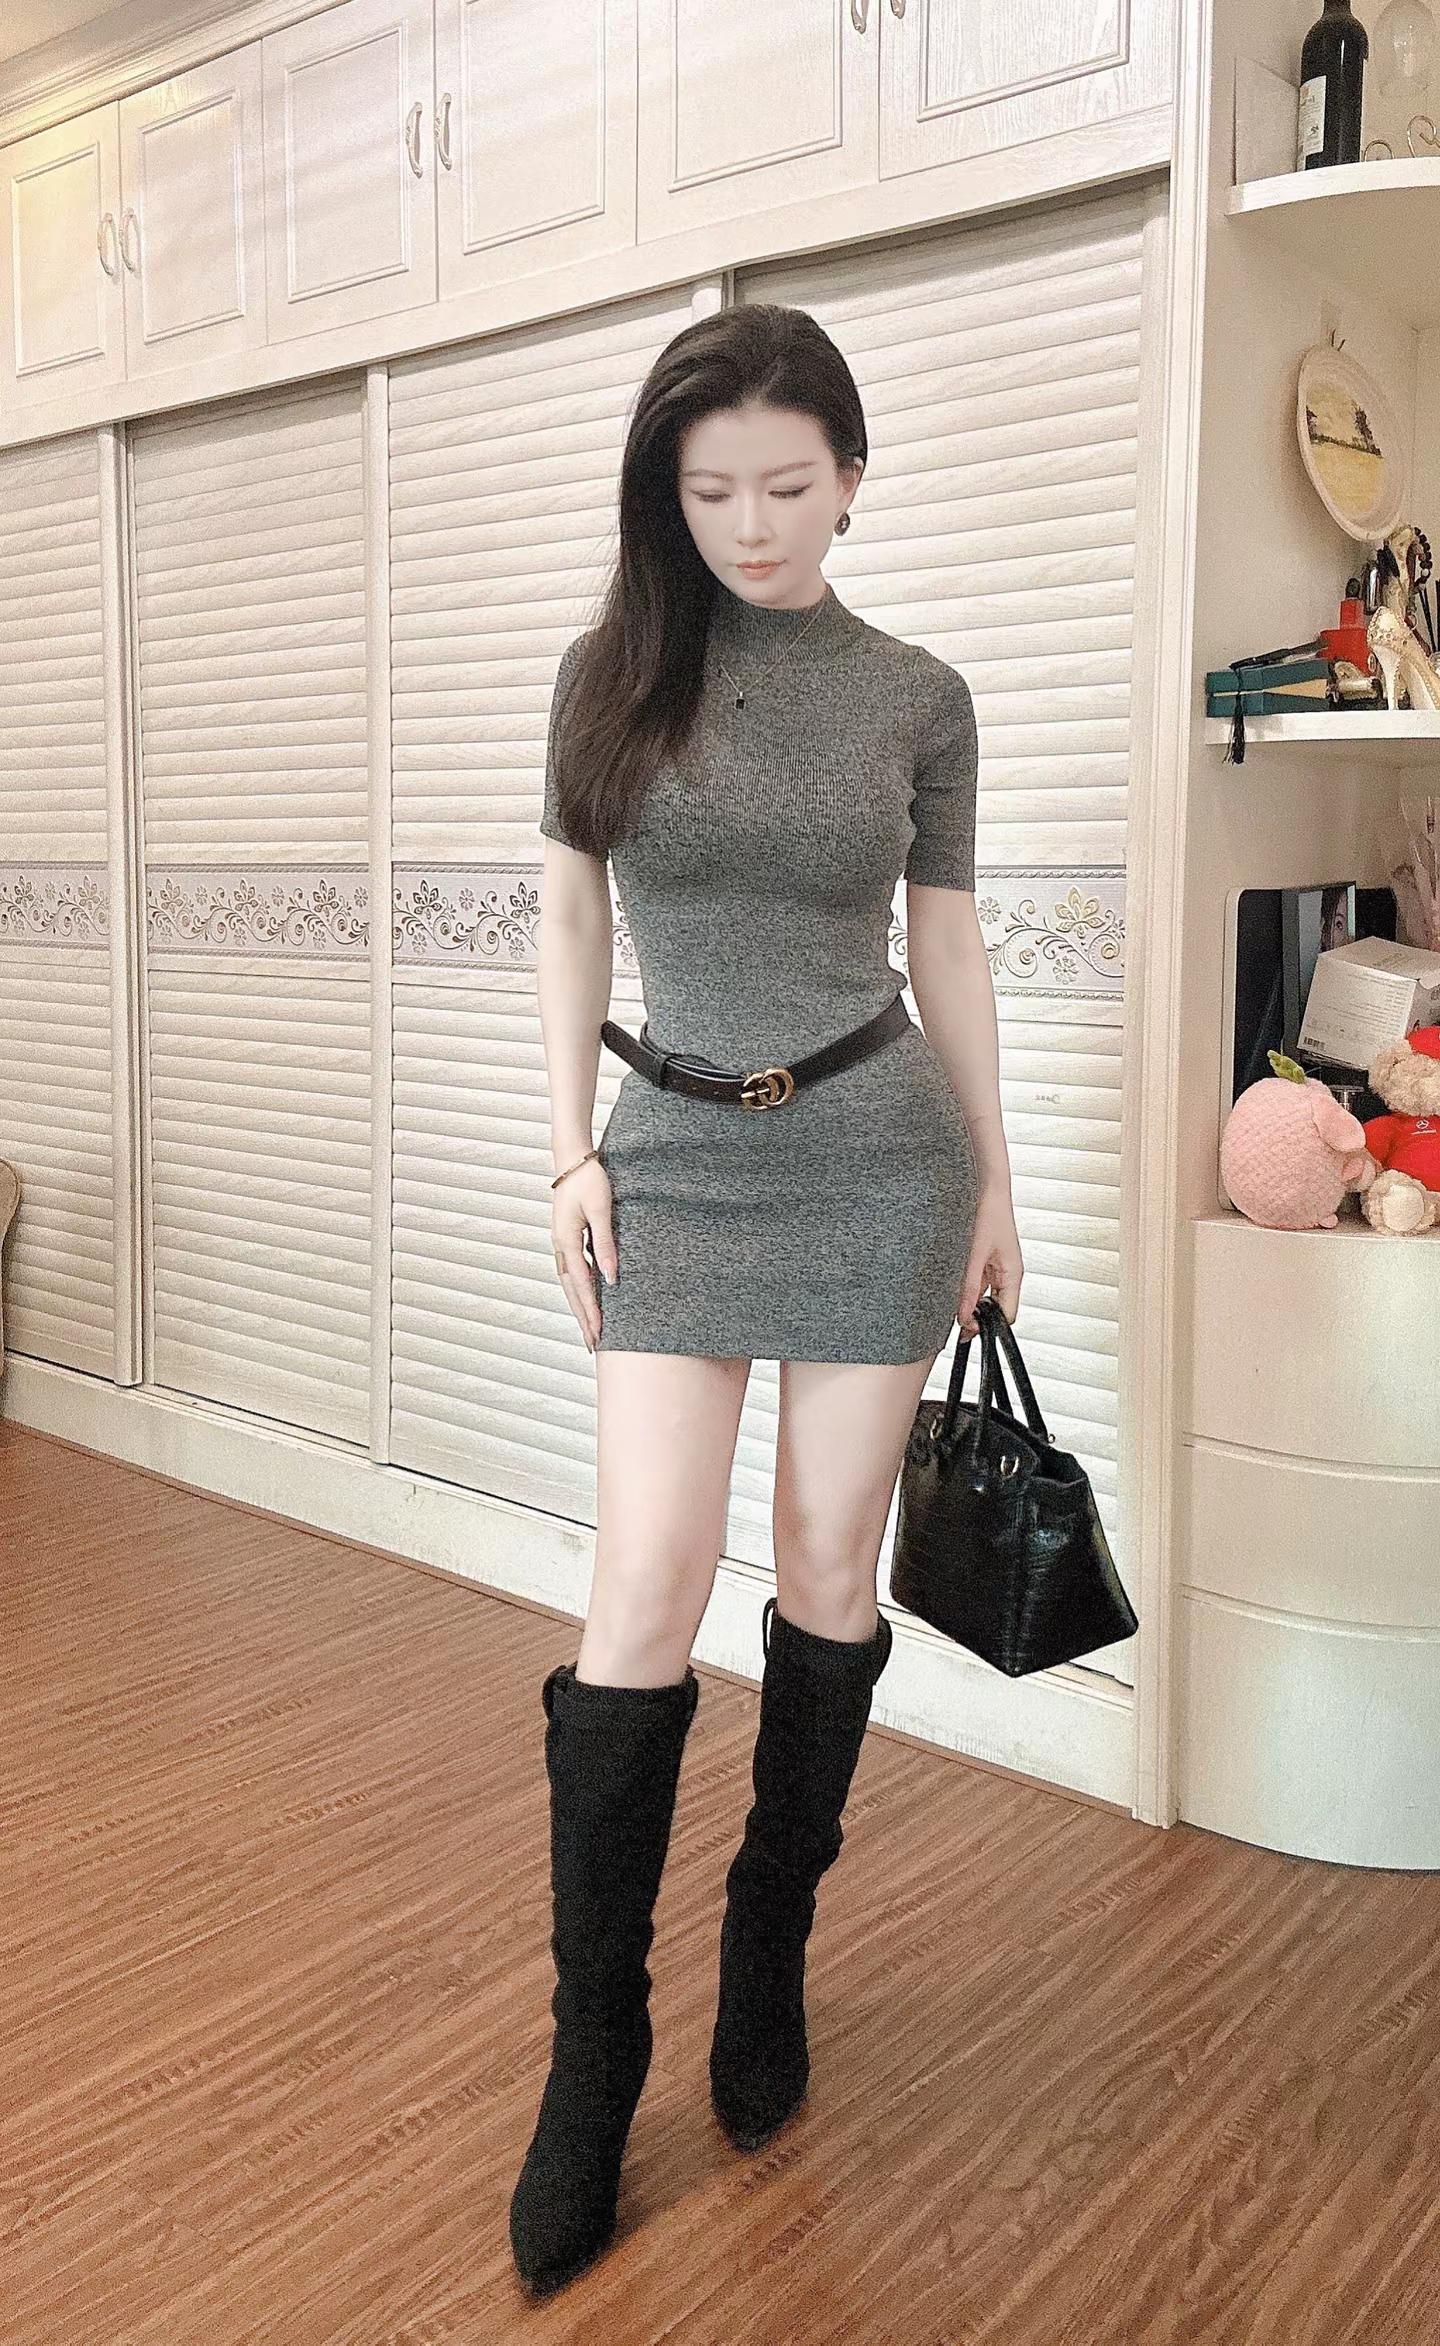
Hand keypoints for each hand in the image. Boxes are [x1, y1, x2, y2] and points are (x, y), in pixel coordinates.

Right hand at [552, 1159, 616, 1352]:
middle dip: (582, 1318)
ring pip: (570, 1284)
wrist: (573, 1159)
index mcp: (566, 1241)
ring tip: (590, 1329)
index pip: (581, 1285)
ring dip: (580, 1307)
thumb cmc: (590, 1181)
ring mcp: (561, 1243)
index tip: (600, 1333)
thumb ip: (606, 1244)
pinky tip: (589, 1299)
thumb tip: (611, 1278)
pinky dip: (580, 1290)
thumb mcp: (601, 1211)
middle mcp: (560, 1246)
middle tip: (592, 1344)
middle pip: (571, 1291)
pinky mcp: (567, 1239)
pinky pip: (573, 1271)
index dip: (591, 1311)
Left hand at [955, 1183, 1022, 1336]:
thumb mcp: (974, 1254)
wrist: (985, 1186)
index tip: (969, 1331)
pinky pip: (975, 1283)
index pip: (1008, 1315)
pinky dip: (964, 1289)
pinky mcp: (984, 1260)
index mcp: (1013, 1274)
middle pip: (995, 1308)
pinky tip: (950, 1289)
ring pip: (983, 1297)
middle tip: (954, 1322)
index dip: (990, 1327)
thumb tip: (963, 1316)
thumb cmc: (988, 1212)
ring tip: (949, 1304)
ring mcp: (995, 1267)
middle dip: (977, 1317)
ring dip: (968, 1302)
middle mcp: (1007, 1273)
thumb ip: (968, 1287)